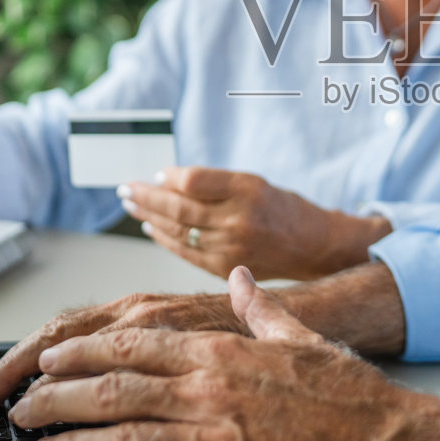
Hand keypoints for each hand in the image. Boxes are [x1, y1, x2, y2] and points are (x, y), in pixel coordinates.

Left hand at [10, 267, 413, 440]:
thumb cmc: (348, 396)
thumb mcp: (299, 337)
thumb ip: (259, 308)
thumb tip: (239, 282)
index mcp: (221, 351)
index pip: (131, 345)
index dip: (80, 355)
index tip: (49, 362)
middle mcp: (208, 391)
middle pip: (110, 389)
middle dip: (56, 399)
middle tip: (23, 409)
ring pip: (118, 439)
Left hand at [123, 167, 390, 280]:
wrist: (313, 246)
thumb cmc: (282, 209)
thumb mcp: (254, 183)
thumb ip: (213, 183)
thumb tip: (166, 181)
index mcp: (248, 190)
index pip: (194, 180)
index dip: (169, 176)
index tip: (156, 173)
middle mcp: (239, 220)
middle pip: (179, 207)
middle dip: (146, 196)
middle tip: (126, 188)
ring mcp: (231, 247)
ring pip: (178, 230)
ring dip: (149, 216)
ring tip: (131, 204)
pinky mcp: (224, 267)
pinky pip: (185, 251)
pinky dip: (164, 238)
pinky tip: (150, 228)